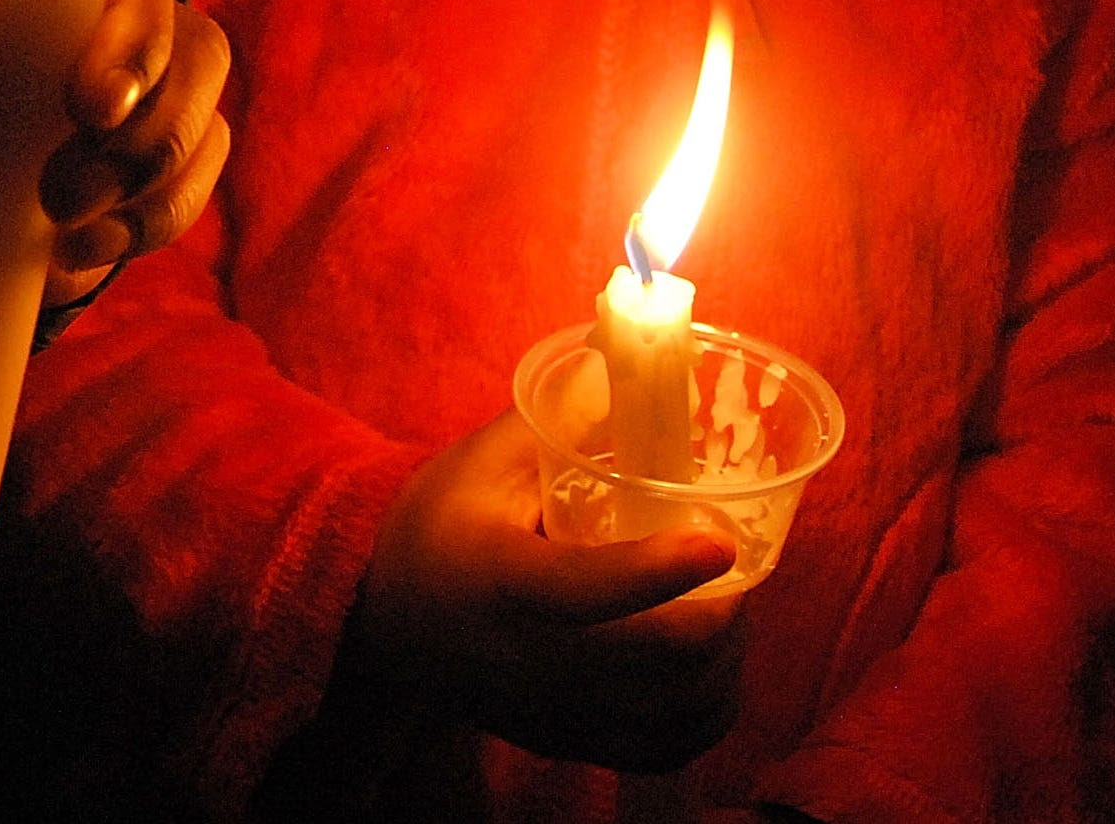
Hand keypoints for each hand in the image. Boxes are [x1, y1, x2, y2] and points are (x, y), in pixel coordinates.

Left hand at [0, 0, 230, 305]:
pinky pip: (176, 198)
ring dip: (153, 201)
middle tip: (61, 197)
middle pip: (197, 63)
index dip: (136, 41)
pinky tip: (68, 264)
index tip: (90, 109)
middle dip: (147, 142)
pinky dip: (136, 237)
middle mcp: (130, 19)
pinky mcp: (136, 166)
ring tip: (68, 242)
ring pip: (202, 137)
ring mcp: (145, 95)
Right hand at [349, 410, 744, 772]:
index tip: (717, 538)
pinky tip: (708, 668)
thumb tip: (642, 364)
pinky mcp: (565, 742)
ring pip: (673, 713)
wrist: (382, 617)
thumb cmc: (438, 521)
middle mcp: (526, 660)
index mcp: (497, 578)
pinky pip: (663, 750)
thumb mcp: (484, 458)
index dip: (658, 569)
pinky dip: (705, 712)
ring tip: (724, 608)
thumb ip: (564, 416)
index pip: (583, 589)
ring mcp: (550, 712)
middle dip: (720, 614)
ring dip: (722, 662)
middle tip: (732, 564)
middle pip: (654, 661)